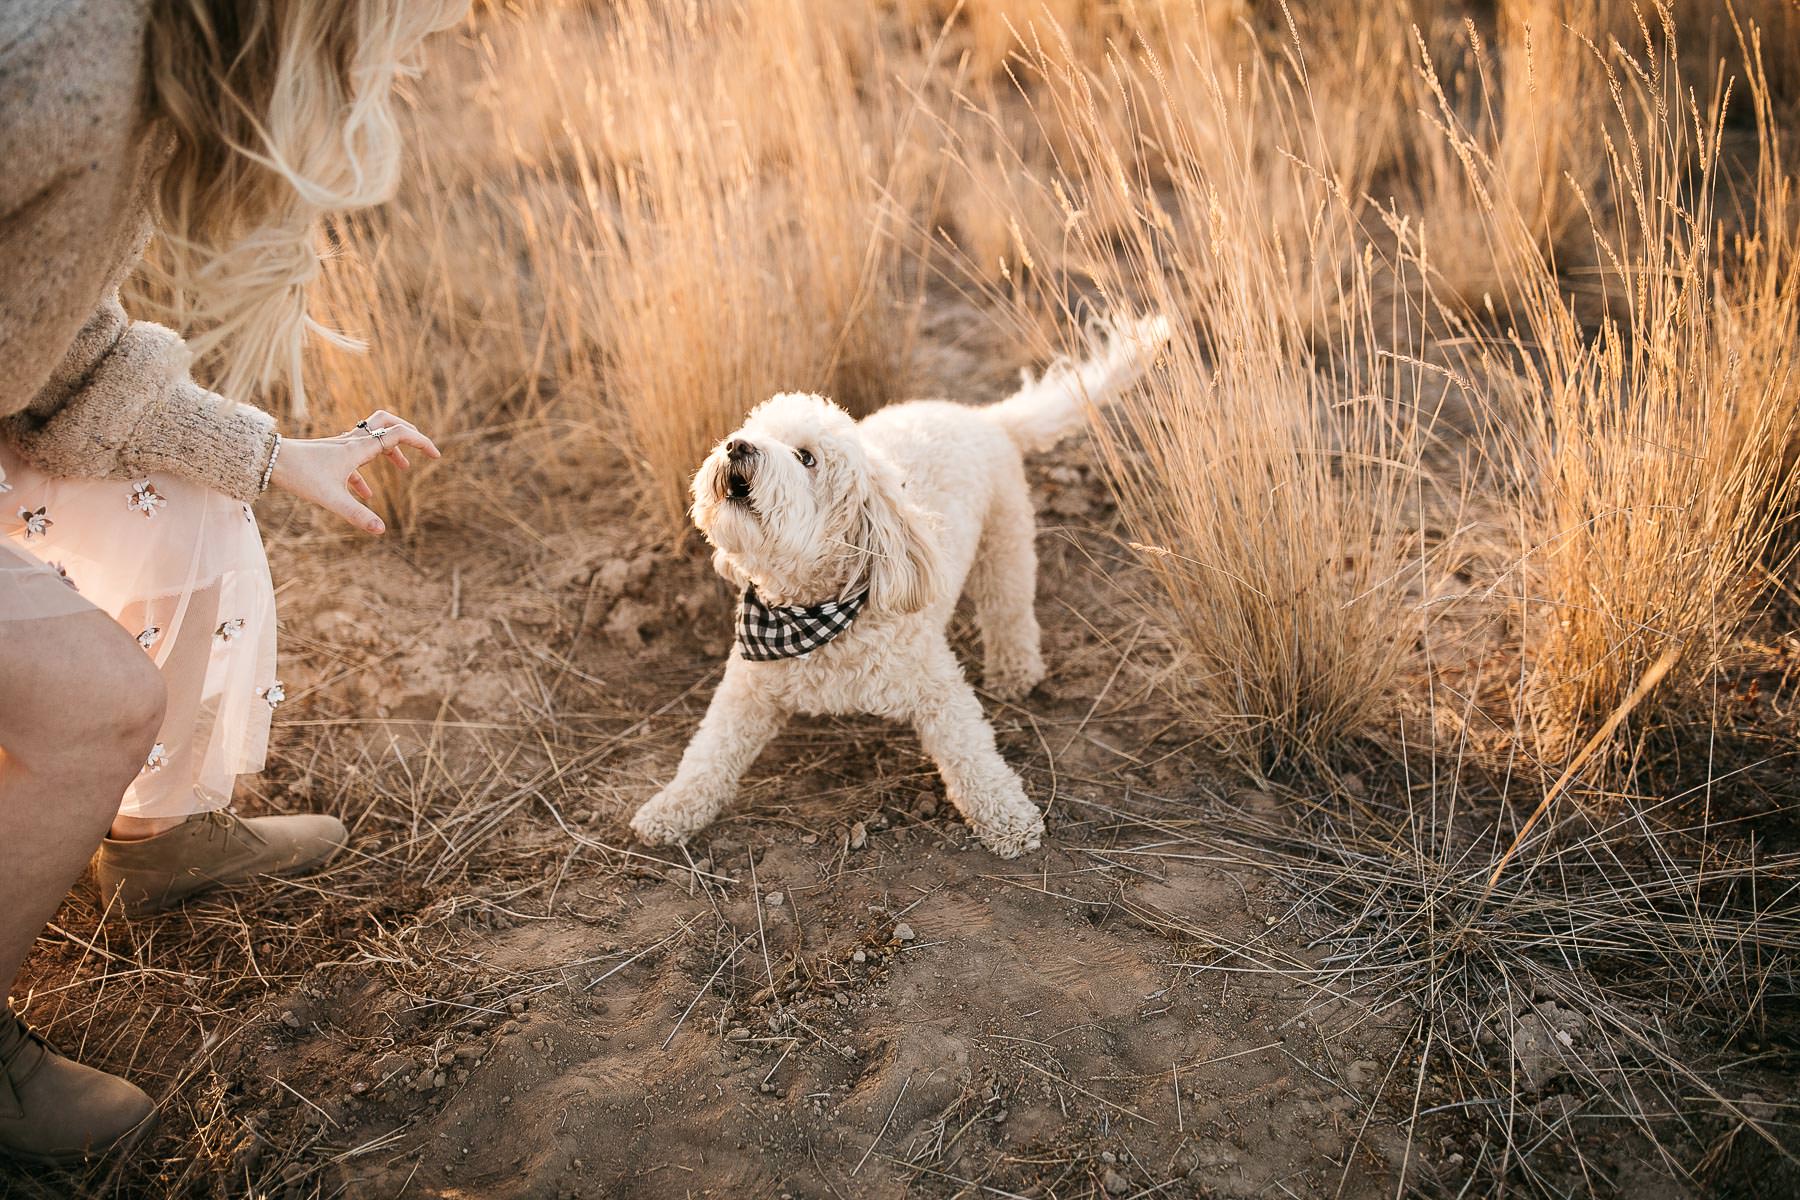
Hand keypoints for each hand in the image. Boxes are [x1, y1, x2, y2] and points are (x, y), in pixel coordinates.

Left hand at [269, 410, 441, 534]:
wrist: (268, 460)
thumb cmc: (299, 475)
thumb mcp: (331, 498)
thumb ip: (357, 515)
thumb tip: (382, 531)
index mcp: (359, 448)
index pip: (398, 435)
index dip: (421, 442)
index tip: (436, 456)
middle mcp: (352, 442)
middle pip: (388, 423)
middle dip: (408, 433)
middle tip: (422, 448)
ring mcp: (341, 448)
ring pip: (374, 438)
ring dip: (391, 450)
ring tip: (403, 468)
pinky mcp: (330, 456)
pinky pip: (356, 459)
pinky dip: (368, 472)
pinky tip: (367, 495)